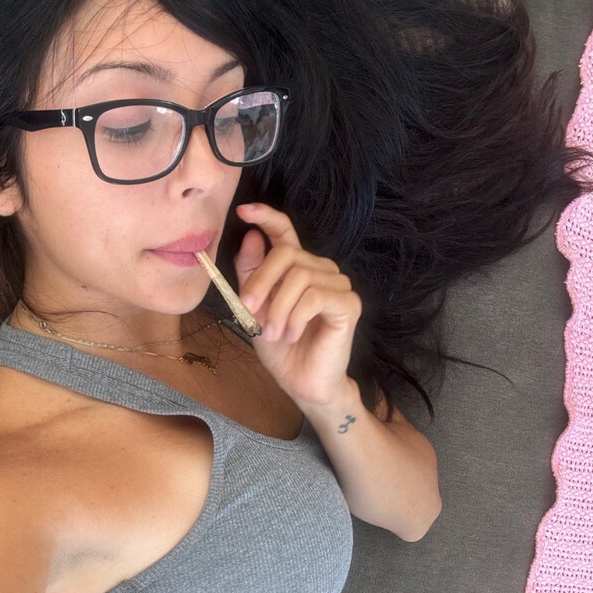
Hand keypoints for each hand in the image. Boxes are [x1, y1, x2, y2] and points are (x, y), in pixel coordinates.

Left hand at [233, 202, 362, 410]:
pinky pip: (315, 296)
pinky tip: (292, 333)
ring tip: (273, 332)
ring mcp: (337, 285)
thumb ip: (252, 274)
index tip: (244, 210)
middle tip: (248, 310)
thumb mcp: (255, 309)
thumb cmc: (281, 348)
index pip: (285, 232)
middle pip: (286, 254)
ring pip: (300, 276)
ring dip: (278, 308)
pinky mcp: (348, 304)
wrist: (302, 383)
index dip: (267, 216)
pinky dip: (296, 316)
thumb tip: (253, 237)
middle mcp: (320, 270)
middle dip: (260, 281)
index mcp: (297, 268)